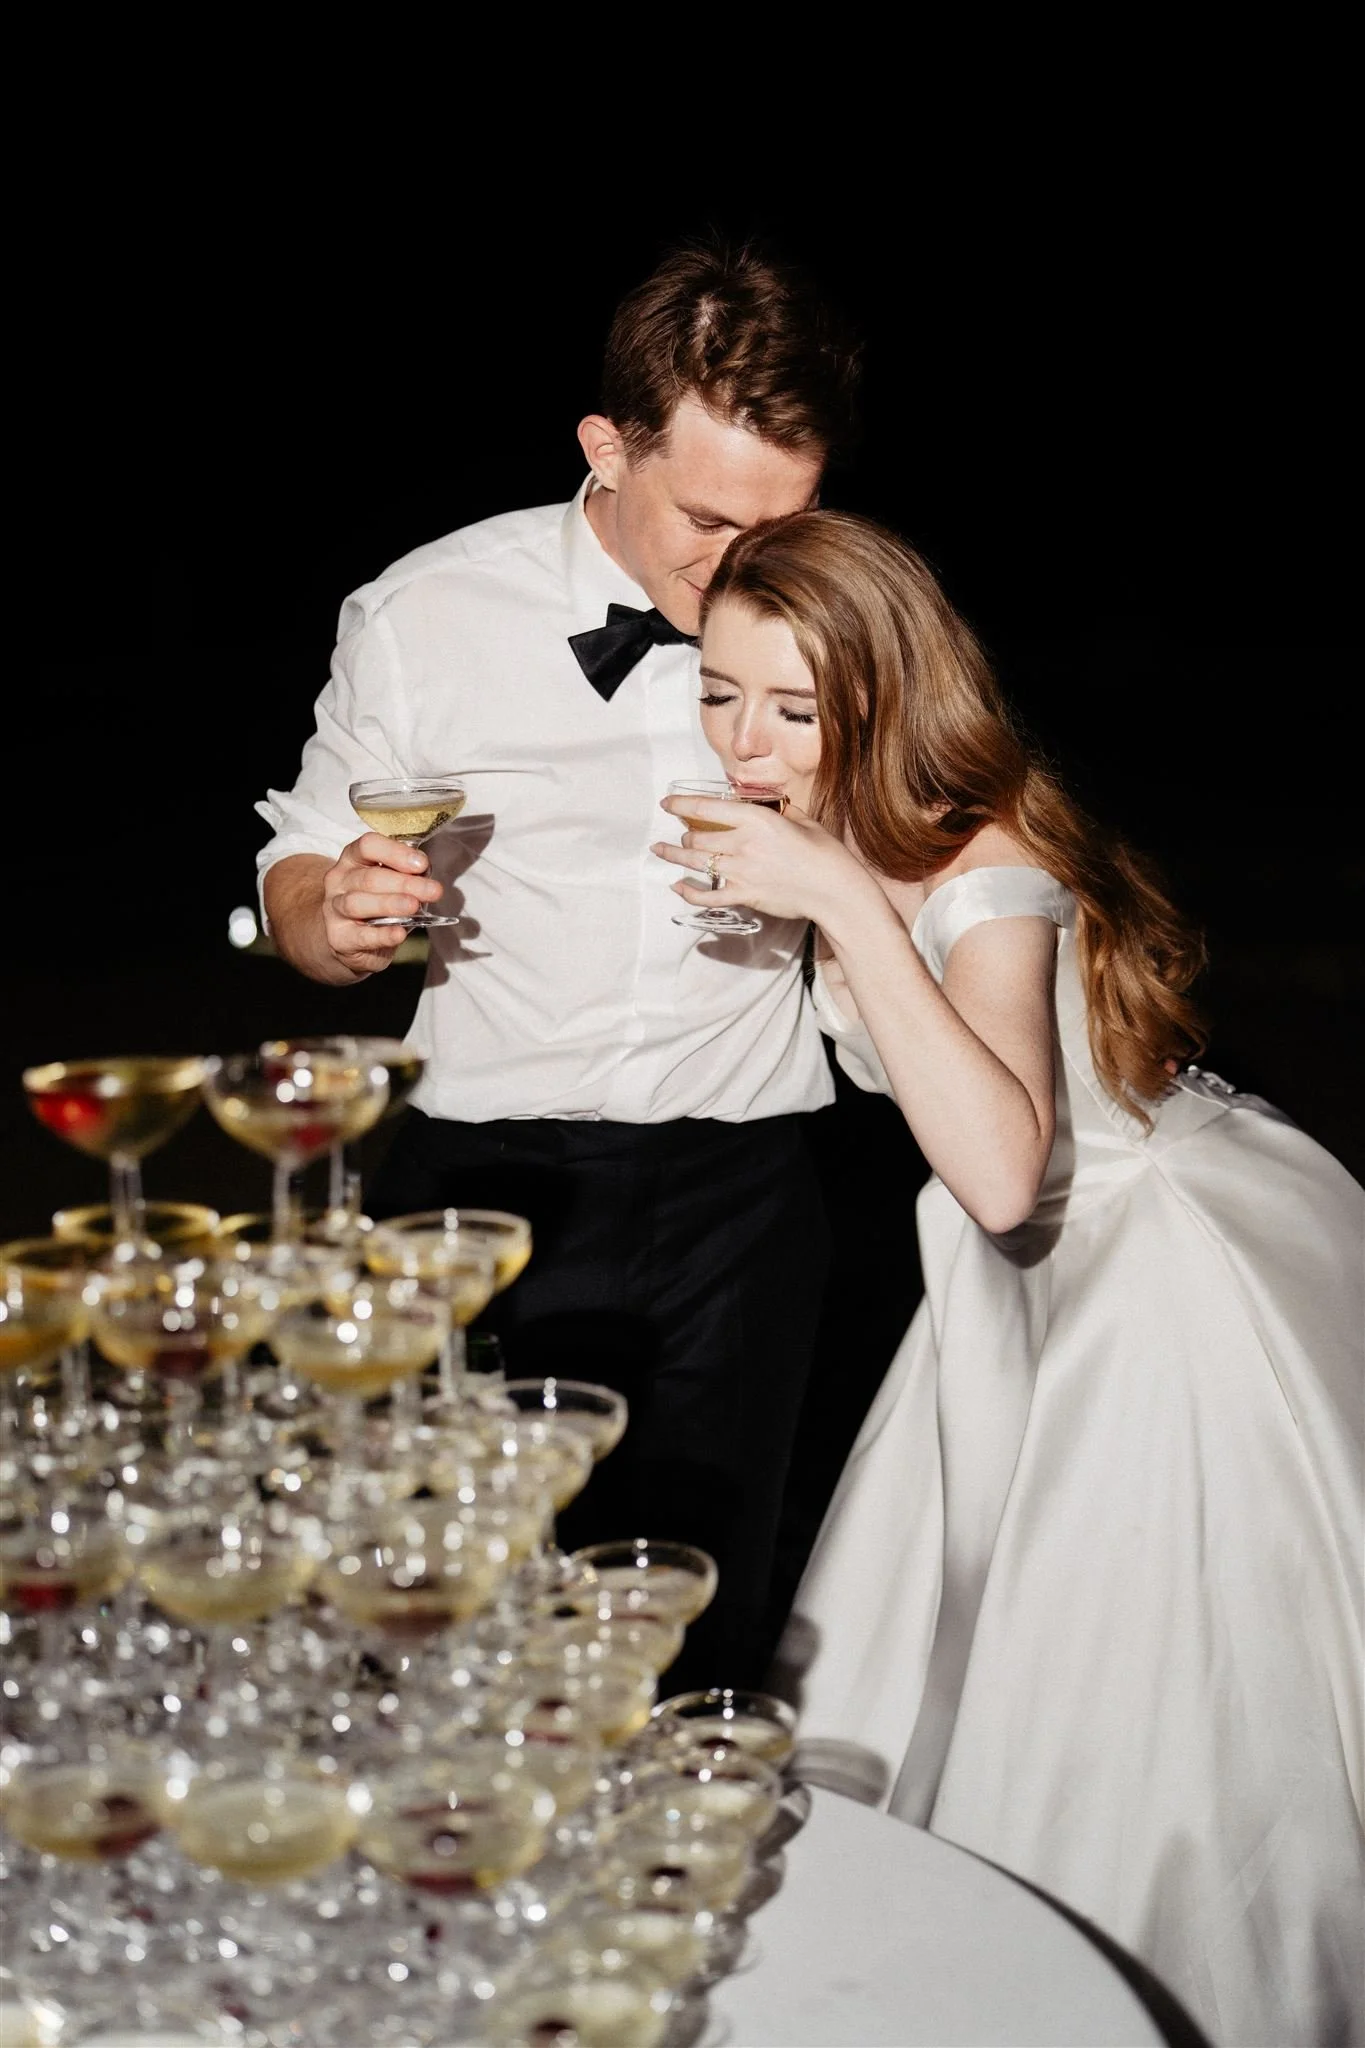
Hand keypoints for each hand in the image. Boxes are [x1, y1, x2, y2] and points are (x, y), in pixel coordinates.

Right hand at [320, 833, 442, 973]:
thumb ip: (405, 875)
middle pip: (369, 877)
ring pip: (358, 903)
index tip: (422, 864)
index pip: (368, 846)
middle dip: (404, 883)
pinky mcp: (339, 938)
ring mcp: (334, 909)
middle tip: (433, 890)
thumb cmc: (375, 903)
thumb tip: (425, 875)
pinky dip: (382, 935)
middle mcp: (339, 881)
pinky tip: (399, 933)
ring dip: (390, 904)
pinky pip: (361, 936)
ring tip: (414, 906)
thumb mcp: (388, 883)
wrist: (350, 939)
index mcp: (352, 859)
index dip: (396, 853)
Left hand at [652, 795, 863, 924]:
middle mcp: (743, 844)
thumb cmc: (824, 853)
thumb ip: (778, 811)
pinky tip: (678, 887)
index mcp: (757, 820)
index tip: (667, 803)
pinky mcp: (744, 896)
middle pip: (698, 837)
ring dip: (675, 856)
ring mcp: (741, 872)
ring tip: (660, 851)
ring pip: (696, 862)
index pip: (707, 808)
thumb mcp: (802, 820)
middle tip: (681, 834)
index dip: (682, 804)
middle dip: (685, 834)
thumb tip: (765, 806)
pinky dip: (689, 892)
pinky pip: (707, 896)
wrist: (835, 890)